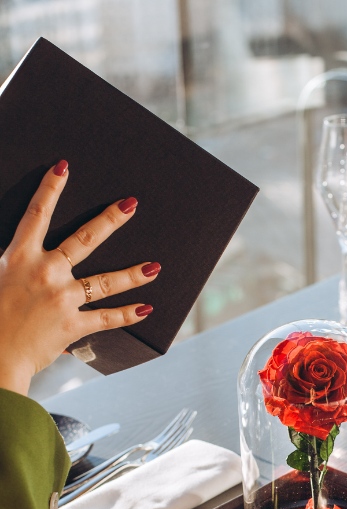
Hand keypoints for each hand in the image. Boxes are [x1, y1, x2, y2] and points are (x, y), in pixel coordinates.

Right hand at [0, 160, 160, 394]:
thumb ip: (11, 261)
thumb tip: (15, 254)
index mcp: (20, 258)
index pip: (36, 215)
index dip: (49, 189)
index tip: (64, 168)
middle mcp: (46, 272)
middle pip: (84, 239)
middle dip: (110, 220)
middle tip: (131, 204)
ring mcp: (63, 298)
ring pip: (105, 281)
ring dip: (133, 273)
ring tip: (155, 267)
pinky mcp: (74, 325)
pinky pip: (106, 318)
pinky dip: (127, 314)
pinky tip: (146, 309)